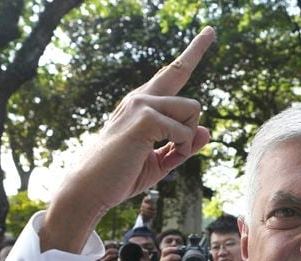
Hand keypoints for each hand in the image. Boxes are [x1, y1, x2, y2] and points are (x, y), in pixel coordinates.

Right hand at [41, 27, 215, 252]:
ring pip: (192, 110)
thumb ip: (182, 146)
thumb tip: (206, 131)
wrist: (90, 189)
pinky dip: (180, 151)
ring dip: (187, 139)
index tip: (210, 31)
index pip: (173, 72)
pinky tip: (156, 157)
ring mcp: (142, 104)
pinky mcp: (144, 118)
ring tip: (165, 157)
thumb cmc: (120, 176)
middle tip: (193, 83)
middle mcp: (141, 97)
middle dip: (193, 89)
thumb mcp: (159, 161)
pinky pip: (183, 131)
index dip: (194, 51)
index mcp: (143, 104)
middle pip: (185, 82)